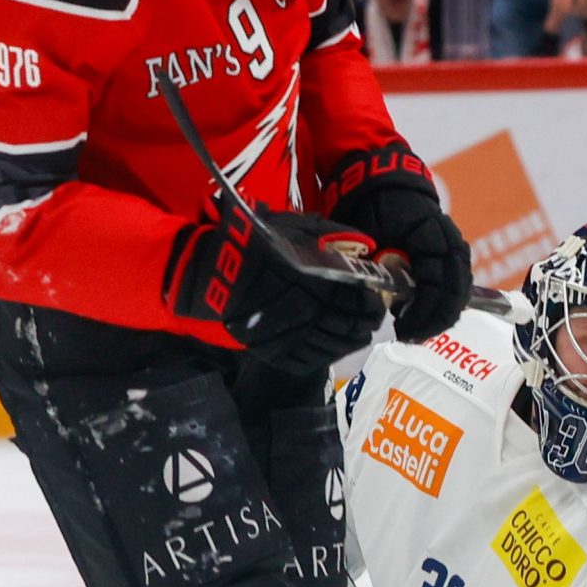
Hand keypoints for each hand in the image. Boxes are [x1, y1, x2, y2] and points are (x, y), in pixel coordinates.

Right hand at [169, 200, 387, 373]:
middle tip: (371, 320)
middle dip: (364, 323)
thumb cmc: (255, 243)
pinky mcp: (273, 351)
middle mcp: (305, 309)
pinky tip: (333, 349)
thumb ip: (332, 233)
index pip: (356, 297)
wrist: (209, 273)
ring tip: (358, 336)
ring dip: (350, 341)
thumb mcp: (294, 226)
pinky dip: (326, 356)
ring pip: (332, 345)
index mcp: (314, 278)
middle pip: (348, 323)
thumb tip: (366, 243)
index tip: (377, 300)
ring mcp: (289, 334)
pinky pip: (308, 360)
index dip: (371, 302)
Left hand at [323, 146, 471, 342]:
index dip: (424, 314)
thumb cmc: (369, 206)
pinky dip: (445, 299)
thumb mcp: (366, 236)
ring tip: (417, 328)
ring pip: (461, 286)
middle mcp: (447, 239)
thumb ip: (376, 265)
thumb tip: (386, 302)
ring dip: (443, 312)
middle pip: (456, 291)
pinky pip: (457, 278)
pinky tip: (425, 312)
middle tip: (411, 335)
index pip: (437, 285)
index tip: (403, 330)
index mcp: (427, 235)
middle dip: (436, 319)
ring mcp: (452, 242)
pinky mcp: (450, 247)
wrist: (380, 179)